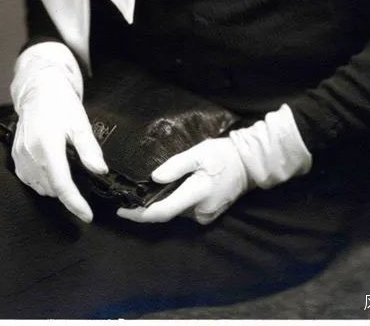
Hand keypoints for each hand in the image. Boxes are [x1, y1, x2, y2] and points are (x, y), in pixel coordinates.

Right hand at [10, 45, 107, 223]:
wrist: (39, 91)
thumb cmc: (63, 105)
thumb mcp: (80, 123)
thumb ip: (89, 148)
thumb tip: (100, 171)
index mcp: (48, 144)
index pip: (61, 183)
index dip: (74, 203)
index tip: (87, 216)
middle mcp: (30, 153)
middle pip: (51, 188)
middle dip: (68, 191)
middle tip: (81, 178)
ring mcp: (20, 156)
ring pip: (40, 187)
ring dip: (55, 187)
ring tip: (66, 170)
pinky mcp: (15, 157)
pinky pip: (30, 181)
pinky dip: (42, 182)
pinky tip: (51, 170)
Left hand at [116, 136, 252, 225]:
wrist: (248, 165)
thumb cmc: (221, 154)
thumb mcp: (198, 153)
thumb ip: (176, 166)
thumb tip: (154, 178)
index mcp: (196, 194)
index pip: (163, 211)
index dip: (140, 214)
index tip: (121, 211)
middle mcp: (200, 211)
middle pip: (167, 214)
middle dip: (146, 209)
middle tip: (127, 198)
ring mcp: (205, 216)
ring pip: (175, 213)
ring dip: (160, 205)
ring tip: (142, 194)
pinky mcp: (208, 215)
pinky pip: (185, 212)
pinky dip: (173, 204)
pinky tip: (165, 193)